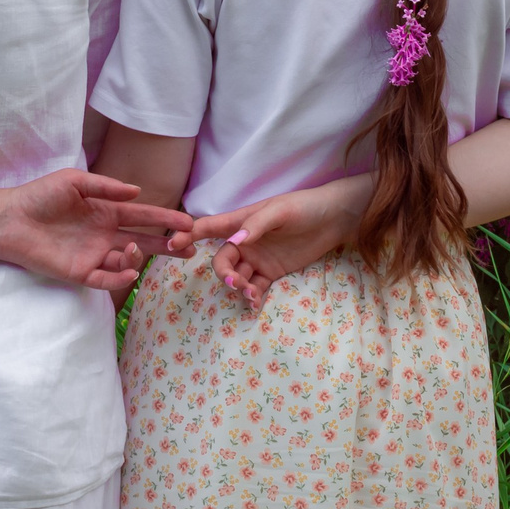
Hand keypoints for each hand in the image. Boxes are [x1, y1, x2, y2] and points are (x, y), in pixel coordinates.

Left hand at [0, 171, 192, 293]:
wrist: (9, 219)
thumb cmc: (39, 196)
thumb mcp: (74, 181)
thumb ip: (106, 186)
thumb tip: (137, 191)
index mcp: (107, 211)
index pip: (144, 215)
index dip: (166, 219)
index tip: (189, 223)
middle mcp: (105, 234)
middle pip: (145, 241)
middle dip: (169, 245)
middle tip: (190, 248)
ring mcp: (94, 254)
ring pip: (127, 260)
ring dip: (140, 256)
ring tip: (138, 248)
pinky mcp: (79, 272)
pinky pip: (105, 278)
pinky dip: (119, 277)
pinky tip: (129, 270)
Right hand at [180, 174, 371, 305]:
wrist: (336, 218)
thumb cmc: (305, 206)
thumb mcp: (280, 210)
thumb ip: (257, 225)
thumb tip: (236, 241)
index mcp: (241, 220)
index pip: (208, 227)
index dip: (189, 235)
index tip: (173, 245)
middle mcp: (245, 241)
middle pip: (221, 260)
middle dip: (223, 273)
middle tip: (236, 282)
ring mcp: (258, 258)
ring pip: (237, 277)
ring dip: (239, 287)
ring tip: (252, 294)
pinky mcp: (272, 271)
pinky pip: (255, 287)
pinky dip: (251, 296)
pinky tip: (255, 302)